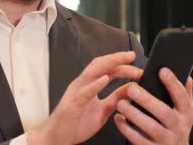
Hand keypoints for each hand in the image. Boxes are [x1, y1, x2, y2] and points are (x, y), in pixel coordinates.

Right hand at [27, 51, 142, 144]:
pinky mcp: (73, 104)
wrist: (57, 137)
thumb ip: (116, 98)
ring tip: (122, 61)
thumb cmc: (76, 123)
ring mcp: (76, 93)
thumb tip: (130, 88)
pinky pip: (84, 93)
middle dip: (116, 58)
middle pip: (100, 65)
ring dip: (108, 65)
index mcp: (89, 86)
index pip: (107, 69)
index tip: (135, 62)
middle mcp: (82, 85)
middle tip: (131, 56)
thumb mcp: (103, 110)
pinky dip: (95, 85)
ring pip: (91, 73)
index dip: (121, 64)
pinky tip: (105, 79)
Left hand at [114, 68, 192, 144]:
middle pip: (164, 112)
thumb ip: (185, 95)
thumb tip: (187, 77)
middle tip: (131, 88)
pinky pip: (138, 139)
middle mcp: (178, 127)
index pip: (181, 96)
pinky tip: (119, 119)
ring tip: (121, 103)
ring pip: (150, 126)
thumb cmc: (176, 130)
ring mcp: (166, 139)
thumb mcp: (185, 113)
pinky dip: (126, 129)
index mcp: (186, 114)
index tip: (162, 71)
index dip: (173, 83)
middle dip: (146, 99)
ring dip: (134, 114)